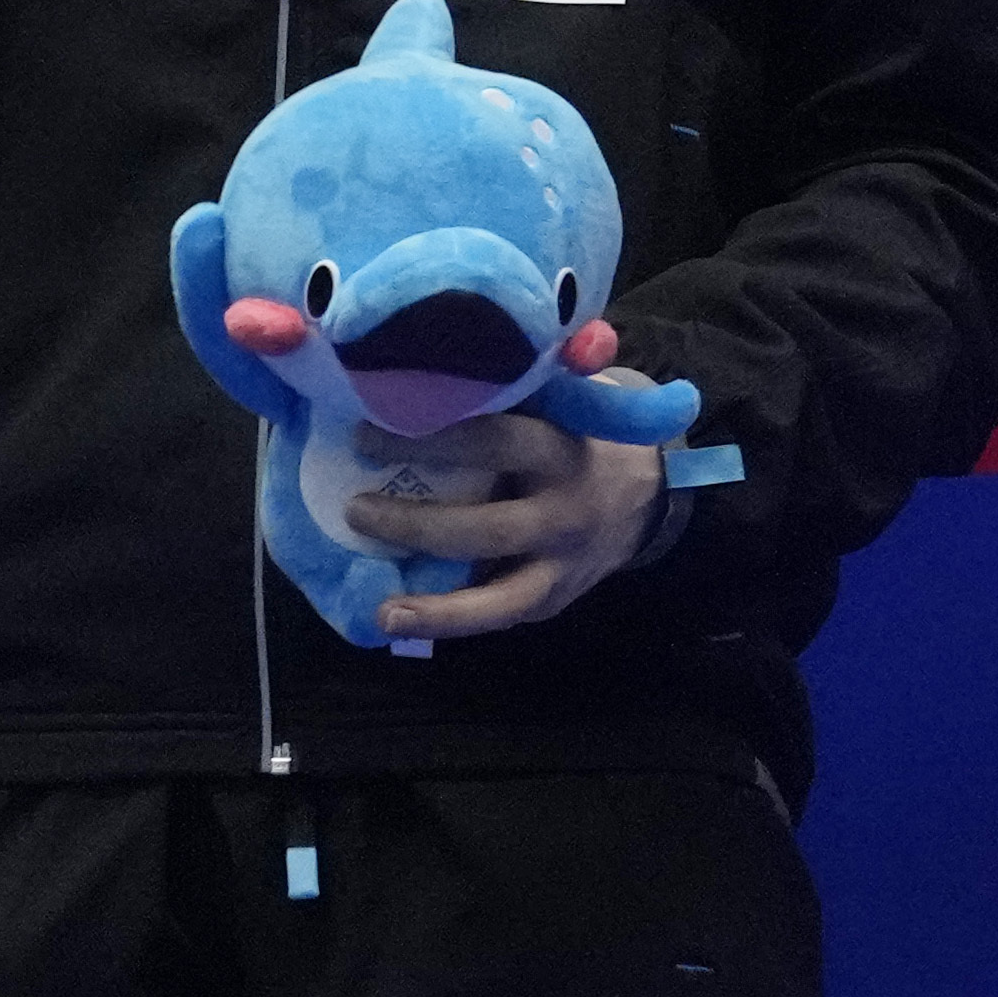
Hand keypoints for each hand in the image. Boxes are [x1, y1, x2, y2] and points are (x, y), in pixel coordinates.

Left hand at [364, 410, 668, 640]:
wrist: (643, 493)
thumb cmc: (571, 435)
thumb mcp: (552, 404)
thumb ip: (502, 392)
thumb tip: (405, 374)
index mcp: (558, 452)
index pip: (492, 443)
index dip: (427, 441)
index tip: (362, 436)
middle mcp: (564, 514)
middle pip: (488, 528)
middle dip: (417, 527)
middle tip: (354, 511)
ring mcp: (564, 567)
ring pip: (502, 599)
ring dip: (439, 611)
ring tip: (384, 615)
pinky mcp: (554, 600)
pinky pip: (501, 616)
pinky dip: (453, 622)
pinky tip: (403, 622)